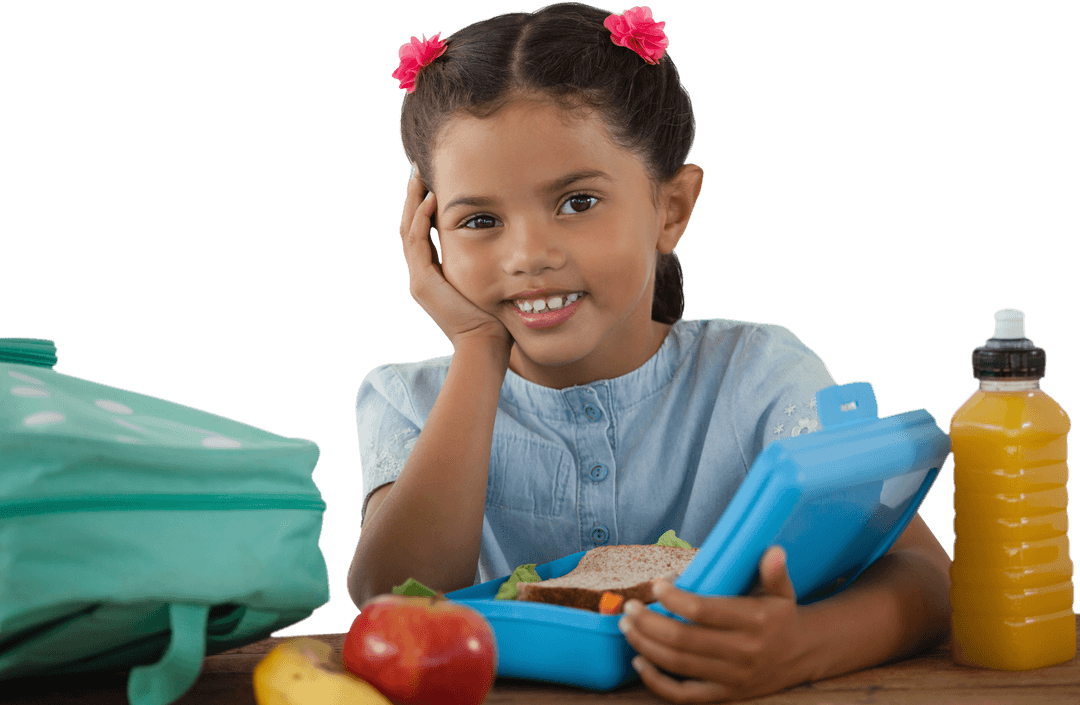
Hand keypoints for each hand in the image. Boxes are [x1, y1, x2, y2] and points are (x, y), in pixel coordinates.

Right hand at [400, 165, 512, 353]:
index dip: (424, 205)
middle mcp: (421, 275)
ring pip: (409, 229)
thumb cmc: (495, 318)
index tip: (432, 180)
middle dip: (414, 196)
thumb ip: (488, 262)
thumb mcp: (489, 282)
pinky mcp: (422, 282)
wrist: (485, 345)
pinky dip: (422, 218)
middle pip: (410, 226)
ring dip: (414, 200)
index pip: (423, 232)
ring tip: (418, 174)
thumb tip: (505, 241)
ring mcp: (419, 278)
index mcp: (433, 274)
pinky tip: (431, 198)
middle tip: (417, 168)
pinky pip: (417, 241)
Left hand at [618, 546, 811, 702]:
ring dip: (646, 644)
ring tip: (626, 625)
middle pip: (683, 639)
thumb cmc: (782, 615)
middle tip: (629, 606)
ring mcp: (732, 677)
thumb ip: (774, 571)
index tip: (656, 584)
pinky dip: (657, 682)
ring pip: (678, 664)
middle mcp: (743, 652)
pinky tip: (639, 661)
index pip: (704, 611)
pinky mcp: (725, 695)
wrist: (804, 655)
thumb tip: (774, 551)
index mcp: (754, 622)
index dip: (675, 598)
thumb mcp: (783, 590)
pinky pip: (685, 695)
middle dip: (649, 622)